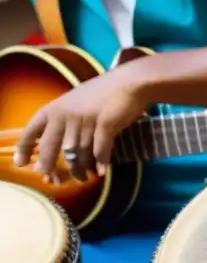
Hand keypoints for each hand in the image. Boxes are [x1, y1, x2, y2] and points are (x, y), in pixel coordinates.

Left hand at [13, 65, 146, 180]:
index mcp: (54, 109)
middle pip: (51, 147)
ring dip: (79, 169)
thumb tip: (62, 147)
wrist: (128, 82)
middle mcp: (66, 115)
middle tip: (54, 180)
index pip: (32, 131)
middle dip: (50, 166)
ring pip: (76, 153)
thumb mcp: (74, 103)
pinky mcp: (105, 124)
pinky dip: (101, 163)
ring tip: (83, 178)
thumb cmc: (101, 94)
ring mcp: (85, 120)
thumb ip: (64, 122)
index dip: (25, 148)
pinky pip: (100, 150)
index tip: (22, 164)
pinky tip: (102, 172)